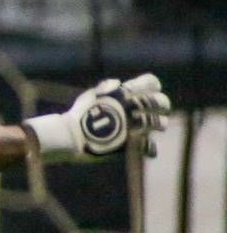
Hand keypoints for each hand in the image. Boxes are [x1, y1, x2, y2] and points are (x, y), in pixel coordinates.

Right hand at [27, 74, 170, 159]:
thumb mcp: (90, 95)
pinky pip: (148, 145)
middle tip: (159, 112)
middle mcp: (132, 107)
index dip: (153, 87)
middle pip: (161, 102)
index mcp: (124, 93)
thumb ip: (105, 88)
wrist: (69, 136)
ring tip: (156, 128)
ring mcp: (133, 124)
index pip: (151, 83)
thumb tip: (117, 82)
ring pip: (159, 123)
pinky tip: (149, 150)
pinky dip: (150, 148)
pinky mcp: (131, 142)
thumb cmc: (77, 114)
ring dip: (159, 125)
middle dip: (162, 107)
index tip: (151, 92)